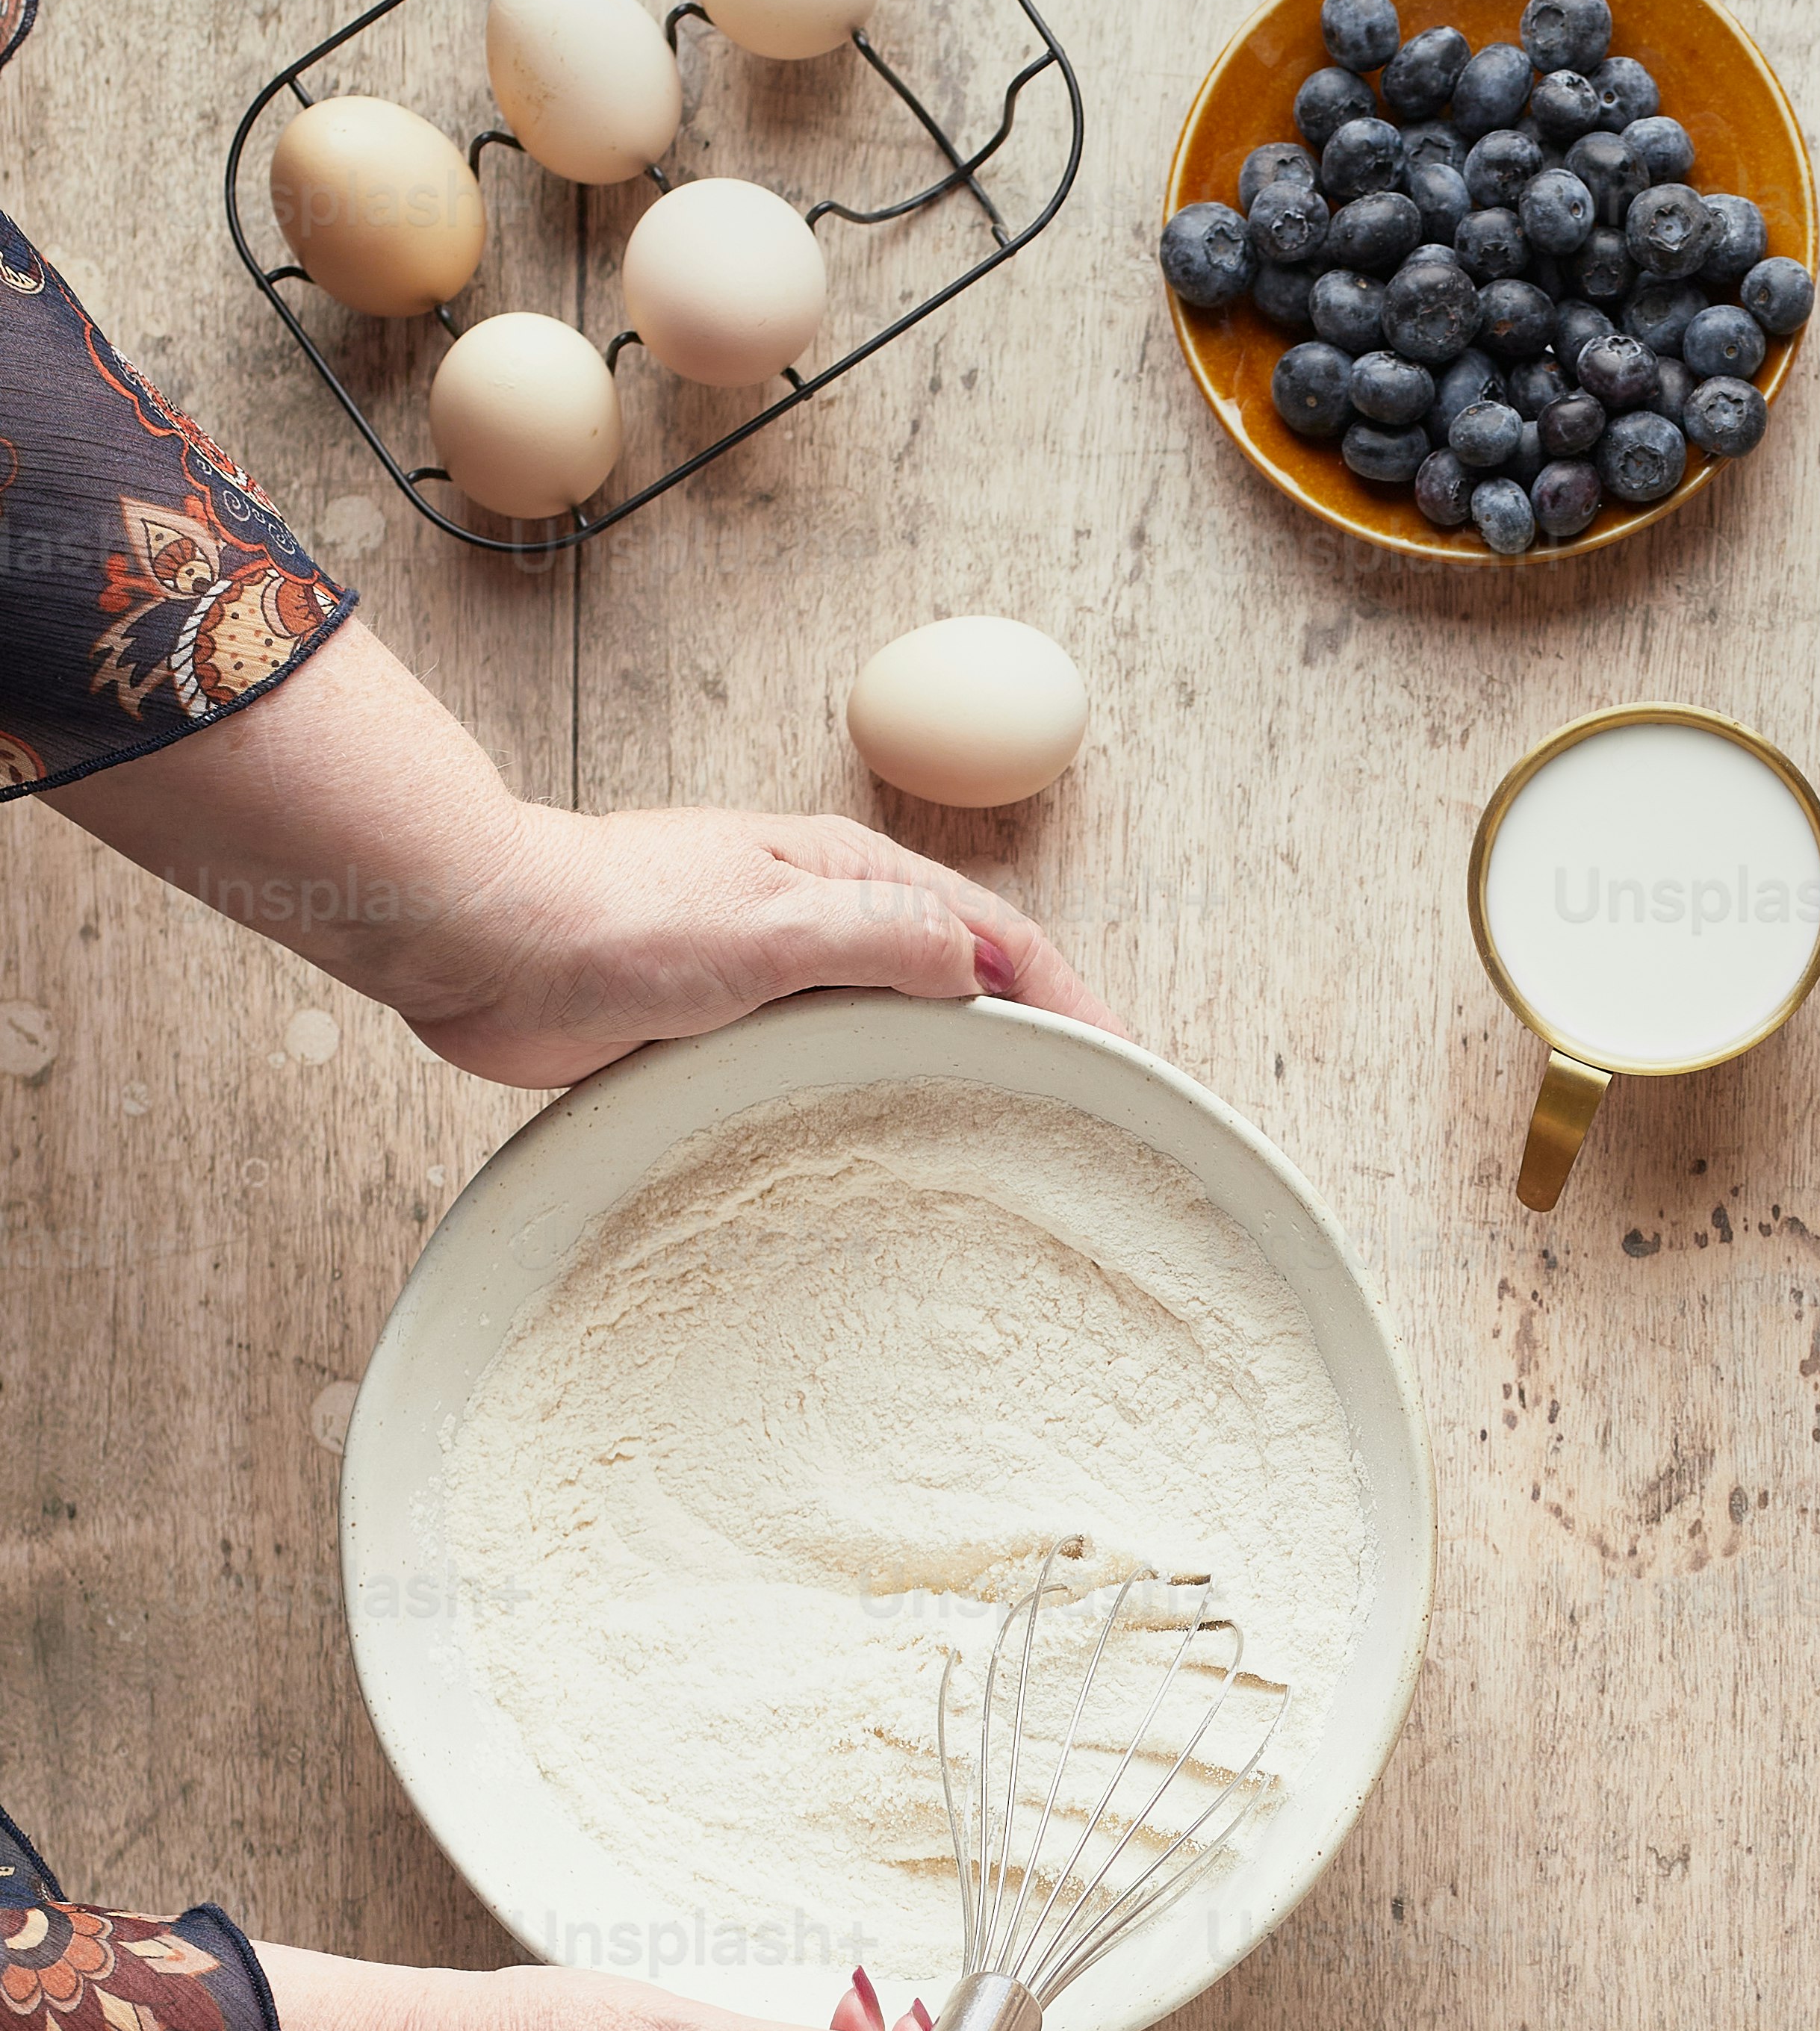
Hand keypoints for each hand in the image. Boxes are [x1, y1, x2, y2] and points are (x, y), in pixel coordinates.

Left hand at [406, 796, 1112, 1086]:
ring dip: (952, 1073)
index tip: (1124, 1060)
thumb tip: (976, 966)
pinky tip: (882, 1153)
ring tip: (1007, 1145)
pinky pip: (820, 1069)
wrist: (483, 938)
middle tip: (1088, 1114)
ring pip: (892, 1028)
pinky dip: (869, 1101)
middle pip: (956, 981)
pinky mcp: (720, 1029)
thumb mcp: (772, 919)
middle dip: (1030, 1035)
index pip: (995, 938)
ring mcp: (773, 977)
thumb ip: (880, 937)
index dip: (1067, 999)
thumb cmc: (613, 913)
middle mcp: (820, 920)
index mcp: (846, 878)